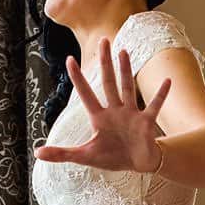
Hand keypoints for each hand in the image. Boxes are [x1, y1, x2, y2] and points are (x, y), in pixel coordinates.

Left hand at [34, 40, 173, 173]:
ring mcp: (131, 114)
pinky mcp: (146, 122)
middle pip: (108, 83)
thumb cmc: (112, 157)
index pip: (85, 94)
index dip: (78, 78)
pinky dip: (160, 95)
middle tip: (103, 40)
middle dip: (106, 63)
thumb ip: (62, 153)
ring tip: (124, 51)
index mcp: (99, 117)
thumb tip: (37, 153)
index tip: (69, 59)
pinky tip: (167, 81)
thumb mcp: (85, 156)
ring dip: (126, 71)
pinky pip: (154, 106)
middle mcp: (115, 111)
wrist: (138, 164)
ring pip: (127, 88)